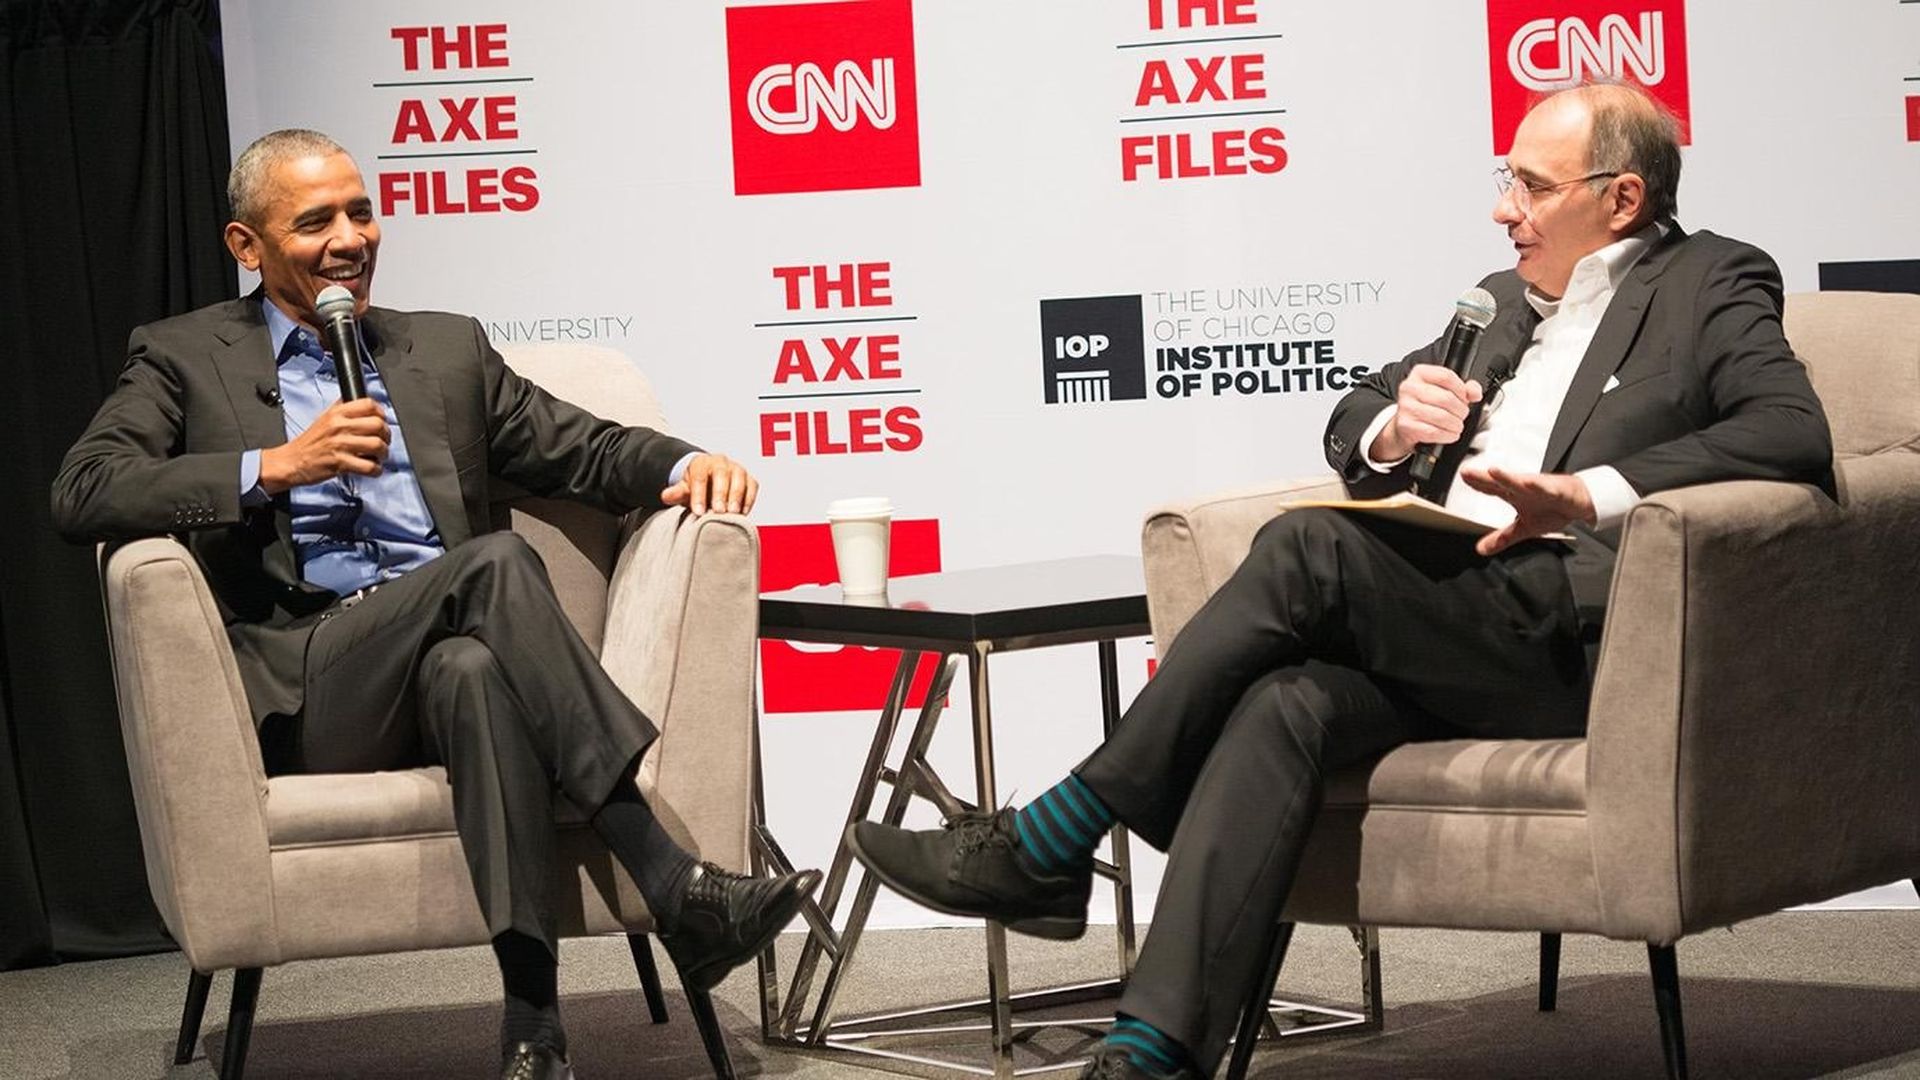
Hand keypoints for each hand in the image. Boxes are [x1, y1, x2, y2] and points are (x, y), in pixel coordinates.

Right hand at [258, 397, 387, 492]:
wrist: (291, 461)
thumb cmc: (309, 443)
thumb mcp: (324, 418)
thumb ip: (342, 409)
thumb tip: (364, 403)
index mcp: (336, 413)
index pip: (368, 404)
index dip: (381, 413)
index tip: (382, 421)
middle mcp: (339, 426)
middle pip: (378, 424)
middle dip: (386, 436)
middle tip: (383, 442)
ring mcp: (340, 444)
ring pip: (377, 445)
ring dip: (383, 454)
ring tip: (378, 457)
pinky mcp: (340, 463)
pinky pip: (369, 466)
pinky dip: (376, 470)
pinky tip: (372, 469)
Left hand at [661, 453, 757, 514]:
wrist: (710, 482)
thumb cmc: (698, 487)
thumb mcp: (684, 489)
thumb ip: (676, 493)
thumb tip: (666, 496)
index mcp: (702, 463)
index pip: (700, 476)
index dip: (699, 494)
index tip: (698, 511)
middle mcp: (721, 462)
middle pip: (722, 474)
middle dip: (721, 493)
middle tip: (718, 511)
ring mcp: (737, 469)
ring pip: (740, 478)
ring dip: (737, 496)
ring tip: (733, 513)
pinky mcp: (749, 479)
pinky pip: (752, 486)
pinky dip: (749, 499)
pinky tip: (743, 513)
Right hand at [1370, 364, 1483, 461]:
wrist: (1405, 426)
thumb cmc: (1426, 406)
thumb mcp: (1444, 390)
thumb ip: (1464, 388)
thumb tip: (1475, 392)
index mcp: (1420, 374)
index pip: (1446, 377)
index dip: (1461, 389)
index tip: (1464, 398)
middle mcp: (1409, 388)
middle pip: (1446, 398)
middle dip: (1461, 410)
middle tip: (1462, 415)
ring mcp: (1406, 407)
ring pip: (1441, 417)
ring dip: (1456, 424)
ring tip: (1457, 425)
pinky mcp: (1406, 425)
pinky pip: (1433, 432)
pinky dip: (1447, 435)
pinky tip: (1450, 434)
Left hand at [1461, 466, 1595, 555]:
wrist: (1581, 503)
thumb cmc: (1553, 509)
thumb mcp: (1524, 528)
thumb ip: (1503, 538)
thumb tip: (1481, 549)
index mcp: (1514, 495)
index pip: (1492, 488)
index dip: (1477, 484)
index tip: (1462, 478)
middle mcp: (1523, 488)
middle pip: (1500, 482)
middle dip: (1484, 477)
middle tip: (1466, 472)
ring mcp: (1538, 487)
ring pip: (1520, 481)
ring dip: (1507, 477)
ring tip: (1493, 471)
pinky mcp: (1556, 489)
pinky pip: (1546, 487)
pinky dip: (1538, 485)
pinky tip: (1528, 483)